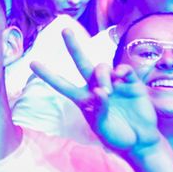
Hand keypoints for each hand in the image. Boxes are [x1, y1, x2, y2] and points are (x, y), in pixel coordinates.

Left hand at [30, 24, 160, 156]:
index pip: (62, 84)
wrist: (140, 141)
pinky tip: (121, 76)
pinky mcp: (131, 84)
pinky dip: (121, 70)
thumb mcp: (102, 128)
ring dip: (102, 76)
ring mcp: (114, 84)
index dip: (48, 75)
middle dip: (73, 46)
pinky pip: (124, 70)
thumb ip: (99, 110)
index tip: (32, 63)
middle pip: (81, 63)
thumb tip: (100, 91)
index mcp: (84, 99)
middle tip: (64, 30)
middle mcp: (96, 87)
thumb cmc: (116, 137)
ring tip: (108, 91)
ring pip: (102, 67)